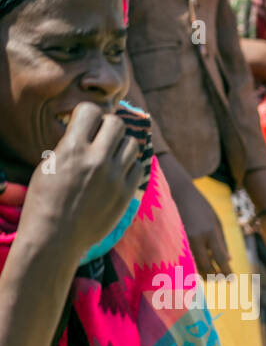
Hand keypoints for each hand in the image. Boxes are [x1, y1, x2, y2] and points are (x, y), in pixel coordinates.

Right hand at [24, 103, 145, 259]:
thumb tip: (87, 133)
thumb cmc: (46, 199)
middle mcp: (97, 159)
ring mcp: (115, 177)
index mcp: (73, 148)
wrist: (57, 235)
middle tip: (102, 139)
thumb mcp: (50, 164)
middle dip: (109, 127)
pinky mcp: (126, 194)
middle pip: (117, 124)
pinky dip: (130, 166)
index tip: (87, 124)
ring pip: (132, 145)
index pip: (91, 110)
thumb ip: (71, 146)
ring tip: (111, 156)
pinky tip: (119, 172)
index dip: (90, 115)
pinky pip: (138, 168)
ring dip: (122, 146)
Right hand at [165, 161, 232, 276]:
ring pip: (193, 265)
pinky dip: (192, 266)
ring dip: (203, 274)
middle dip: (215, 276)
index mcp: (209, 232)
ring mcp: (181, 240)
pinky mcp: (172, 240)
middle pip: (206, 266)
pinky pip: (183, 259)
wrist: (176, 191)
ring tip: (211, 277)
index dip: (227, 271)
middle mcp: (195, 238)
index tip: (232, 280)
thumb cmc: (200, 206)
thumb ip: (222, 241)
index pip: (220, 258)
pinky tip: (198, 268)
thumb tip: (229, 260)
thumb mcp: (216, 220)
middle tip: (222, 281)